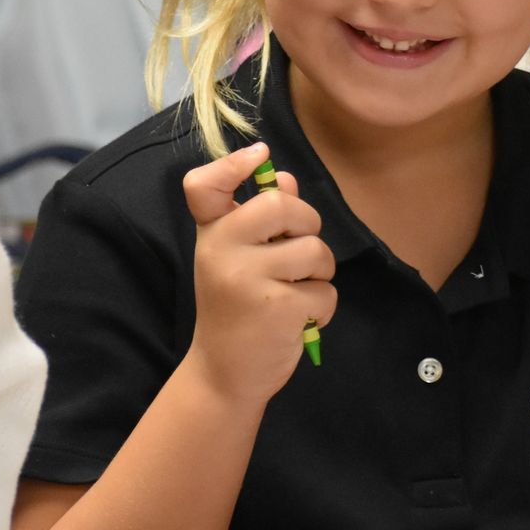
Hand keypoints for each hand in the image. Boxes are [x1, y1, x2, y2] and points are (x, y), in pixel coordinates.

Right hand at [181, 142, 336, 405]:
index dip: (232, 164)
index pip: (204, 186)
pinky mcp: (277, 307)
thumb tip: (286, 179)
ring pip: (315, 251)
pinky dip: (322, 306)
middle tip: (298, 253)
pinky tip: (298, 320)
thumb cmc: (237, 308)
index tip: (260, 156)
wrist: (225, 373)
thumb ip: (261, 218)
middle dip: (308, 225)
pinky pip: (325, 290)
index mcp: (212, 234)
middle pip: (283, 206)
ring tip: (294, 293)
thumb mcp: (239, 259)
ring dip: (319, 273)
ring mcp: (247, 279)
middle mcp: (221, 250)